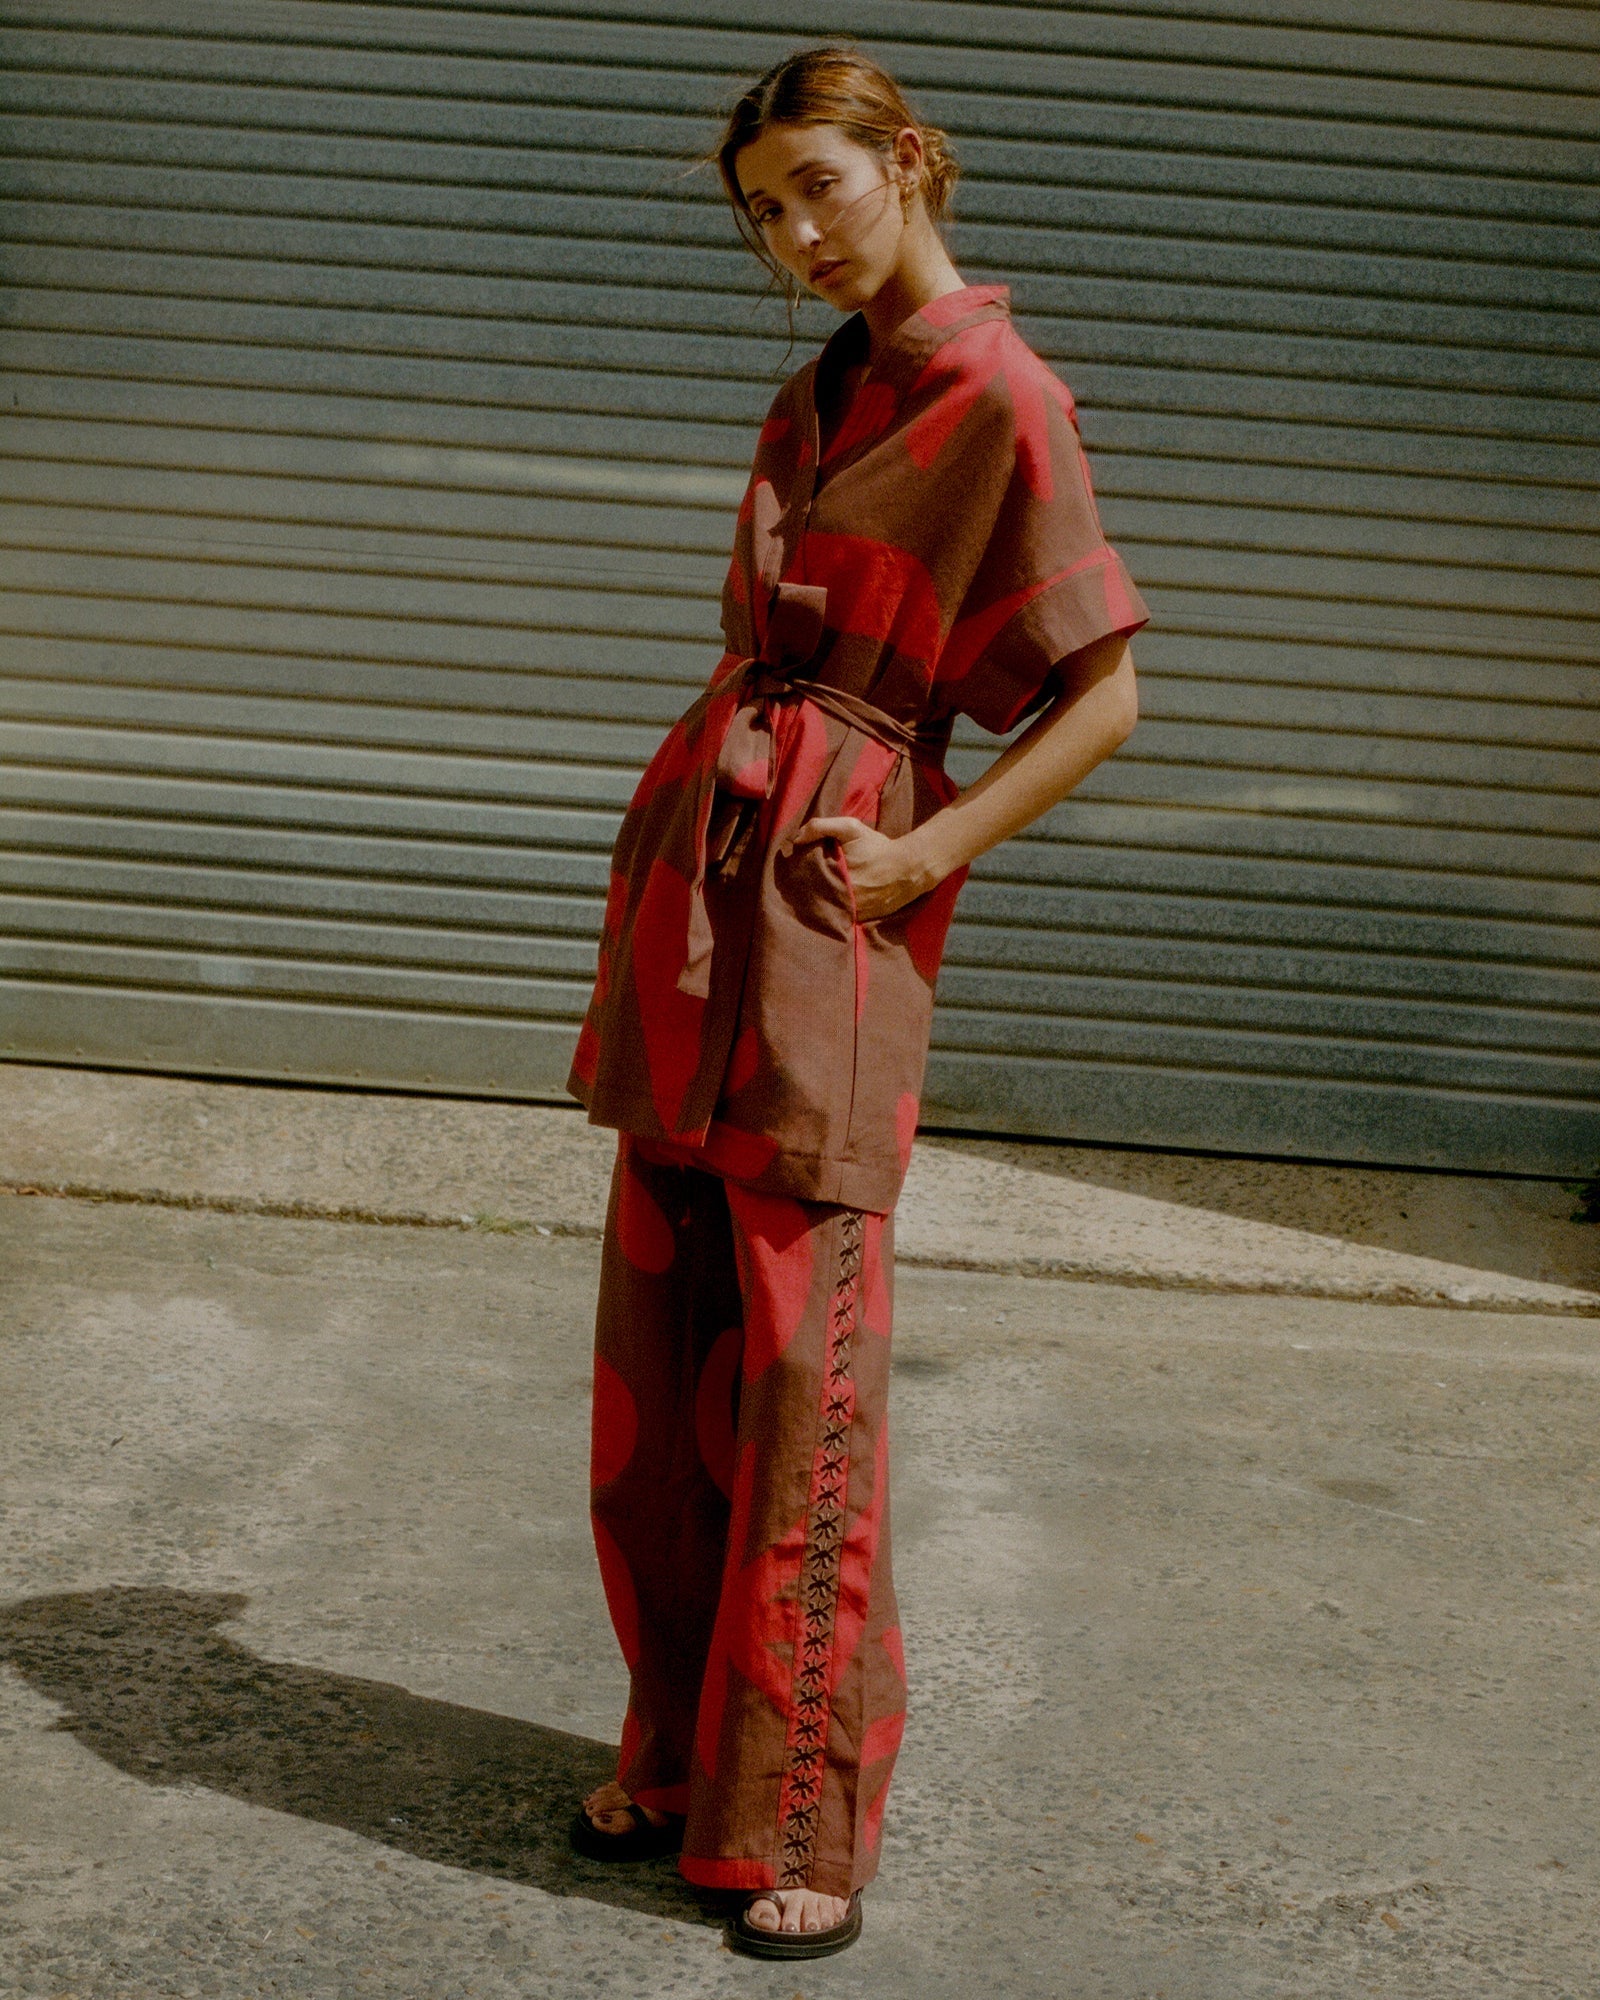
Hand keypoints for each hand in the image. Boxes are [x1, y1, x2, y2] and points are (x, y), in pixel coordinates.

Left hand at [787, 815, 937, 922]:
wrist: (909, 869)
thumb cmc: (878, 847)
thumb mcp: (851, 828)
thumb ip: (821, 827)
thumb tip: (796, 838)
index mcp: (836, 876)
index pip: (805, 879)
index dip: (799, 874)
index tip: (796, 868)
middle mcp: (843, 898)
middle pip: (813, 895)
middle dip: (807, 888)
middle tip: (803, 880)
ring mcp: (852, 912)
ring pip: (826, 909)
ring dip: (820, 901)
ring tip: (817, 891)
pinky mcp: (861, 920)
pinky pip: (840, 917)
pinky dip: (834, 910)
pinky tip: (833, 900)